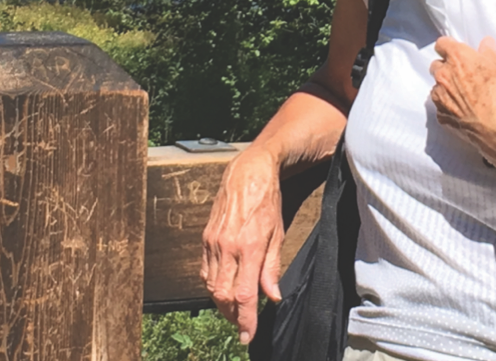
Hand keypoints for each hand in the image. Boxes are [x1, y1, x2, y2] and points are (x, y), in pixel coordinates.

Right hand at [201, 147, 283, 343]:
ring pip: (211, 286)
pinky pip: (204, 270)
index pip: (245, 294)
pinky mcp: (205, 237)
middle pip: (223, 295)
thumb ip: (272, 267)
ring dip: (222, 303)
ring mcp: (213, 242)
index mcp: (249, 247)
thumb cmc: (268, 200)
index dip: (246, 319)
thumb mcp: (277, 233)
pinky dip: (212, 285)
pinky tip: (222, 288)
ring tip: (235, 310)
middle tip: (243, 324)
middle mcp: (227, 247)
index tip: (248, 335)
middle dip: (233, 315)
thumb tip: (272, 296)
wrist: (249, 172)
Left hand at [429, 36, 495, 173]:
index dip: (450, 47)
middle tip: (465, 74)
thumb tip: (485, 45)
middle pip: (436, 65)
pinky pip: (441, 106)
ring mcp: (440, 97)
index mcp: (457, 58)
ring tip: (466, 96)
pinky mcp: (441, 116)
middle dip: (447, 67)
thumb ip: (490, 53)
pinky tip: (465, 110)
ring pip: (437, 87)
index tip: (459, 52)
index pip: (442, 44)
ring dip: (447, 88)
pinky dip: (450, 106)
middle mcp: (444, 75)